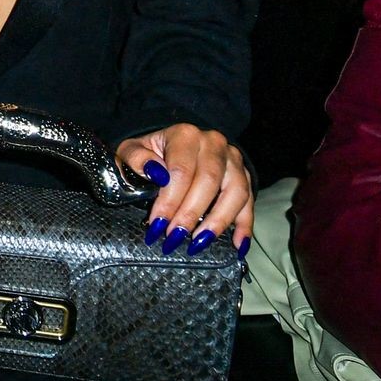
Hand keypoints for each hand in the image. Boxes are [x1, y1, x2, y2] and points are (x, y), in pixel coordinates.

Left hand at [118, 126, 253, 256]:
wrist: (170, 144)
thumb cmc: (148, 153)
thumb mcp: (131, 150)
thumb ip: (136, 158)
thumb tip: (156, 172)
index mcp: (185, 135)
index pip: (181, 171)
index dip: (170, 201)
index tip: (157, 225)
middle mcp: (213, 143)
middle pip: (209, 182)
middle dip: (190, 214)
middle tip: (174, 237)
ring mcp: (233, 159)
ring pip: (236, 192)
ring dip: (218, 221)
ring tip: (199, 243)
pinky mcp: (244, 175)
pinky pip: (249, 201)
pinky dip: (245, 224)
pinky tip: (238, 245)